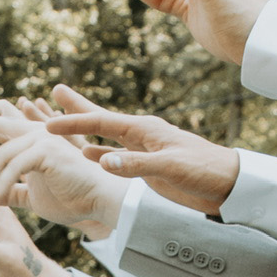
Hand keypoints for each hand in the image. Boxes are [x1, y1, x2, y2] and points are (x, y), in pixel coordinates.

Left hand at [0, 105, 128, 234]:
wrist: (100, 202)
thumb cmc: (70, 198)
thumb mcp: (30, 194)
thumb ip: (9, 189)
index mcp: (29, 137)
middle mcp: (34, 131)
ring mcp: (42, 138)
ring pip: (0, 154)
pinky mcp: (48, 152)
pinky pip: (14, 167)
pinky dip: (0, 186)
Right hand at [42, 89, 239, 216]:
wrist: (229, 185)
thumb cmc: (204, 171)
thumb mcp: (169, 167)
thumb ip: (135, 164)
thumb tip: (101, 161)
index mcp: (145, 129)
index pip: (102, 122)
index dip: (74, 122)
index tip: (48, 124)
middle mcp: (141, 135)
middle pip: (101, 120)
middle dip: (76, 109)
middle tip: (54, 92)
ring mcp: (144, 150)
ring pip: (105, 138)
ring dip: (83, 132)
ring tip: (62, 124)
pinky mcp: (149, 166)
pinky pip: (116, 157)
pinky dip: (98, 155)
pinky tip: (87, 156)